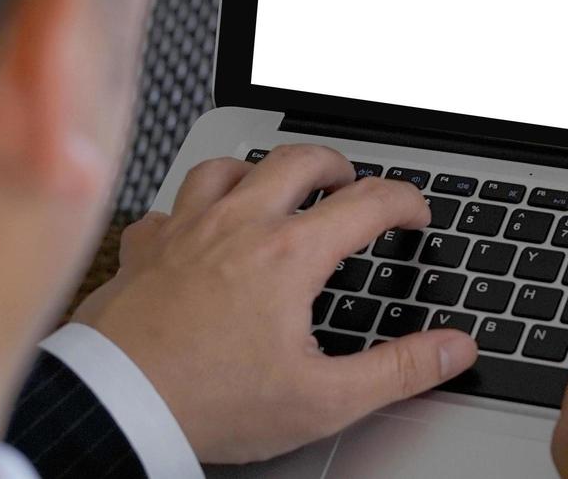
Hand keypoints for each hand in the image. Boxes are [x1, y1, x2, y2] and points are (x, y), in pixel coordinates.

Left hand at [71, 145, 478, 462]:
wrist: (113, 407)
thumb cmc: (210, 404)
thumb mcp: (323, 399)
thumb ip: (398, 370)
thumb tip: (454, 350)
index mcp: (290, 254)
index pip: (368, 202)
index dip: (405, 201)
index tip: (415, 215)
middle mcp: (239, 224)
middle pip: (299, 159)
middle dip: (337, 164)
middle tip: (350, 184)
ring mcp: (186, 229)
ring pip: (230, 165)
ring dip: (262, 170)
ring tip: (275, 189)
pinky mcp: (144, 247)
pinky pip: (170, 205)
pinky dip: (192, 207)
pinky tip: (196, 228)